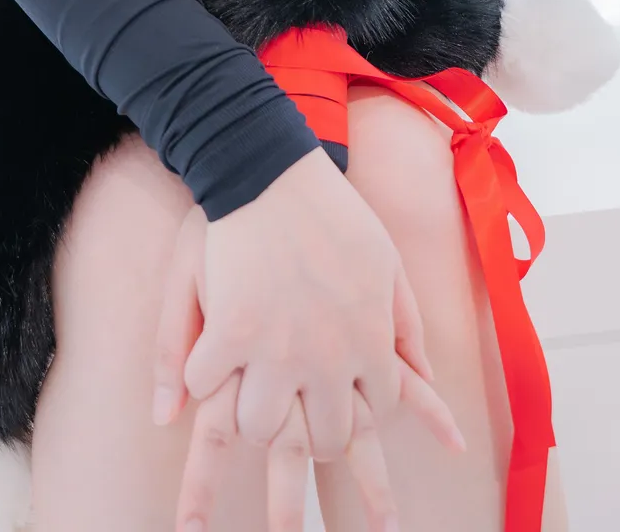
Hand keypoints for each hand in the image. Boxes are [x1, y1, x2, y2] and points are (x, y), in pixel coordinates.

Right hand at [151, 149, 465, 531]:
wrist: (270, 168)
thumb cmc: (332, 209)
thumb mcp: (388, 263)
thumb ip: (406, 326)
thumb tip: (425, 380)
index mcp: (369, 341)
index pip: (372, 416)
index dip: (357, 419)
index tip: (343, 415)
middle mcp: (326, 359)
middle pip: (320, 438)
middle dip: (309, 444)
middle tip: (293, 452)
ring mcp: (275, 350)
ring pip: (261, 428)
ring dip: (253, 424)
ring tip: (241, 424)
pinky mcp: (229, 331)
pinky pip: (207, 386)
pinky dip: (200, 384)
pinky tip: (195, 381)